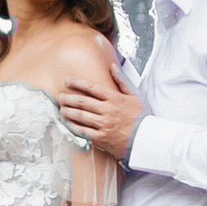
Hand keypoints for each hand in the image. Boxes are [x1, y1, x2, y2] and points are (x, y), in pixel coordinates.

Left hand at [57, 48, 146, 164]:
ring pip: (81, 116)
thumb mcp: (134, 95)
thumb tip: (112, 67)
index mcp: (114, 98)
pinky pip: (84, 132)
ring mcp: (104, 125)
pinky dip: (74, 127)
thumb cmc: (141, 116)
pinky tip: (68, 124)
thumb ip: (122, 81)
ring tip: (61, 109)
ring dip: (69, 112)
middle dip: (68, 98)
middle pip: (82, 102)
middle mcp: (107, 110)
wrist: (146, 138)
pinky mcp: (102, 138)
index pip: (92, 87)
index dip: (77, 83)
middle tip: (60, 96)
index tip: (67, 81)